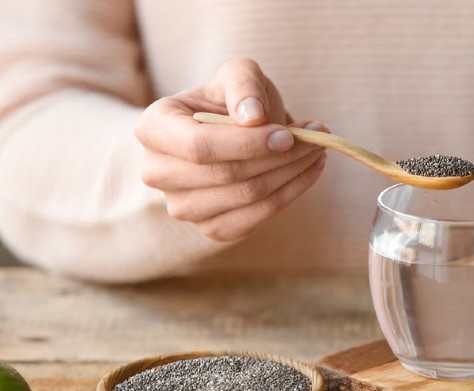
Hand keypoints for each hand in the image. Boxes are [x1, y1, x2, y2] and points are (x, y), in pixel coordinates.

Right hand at [134, 57, 326, 240]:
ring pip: (247, 197)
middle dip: (280, 157)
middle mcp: (157, 172)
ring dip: (292, 174)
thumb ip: (244, 85)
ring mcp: (182, 206)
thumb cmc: (232, 101)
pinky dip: (291, 194)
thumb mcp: (238, 75)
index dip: (247, 143)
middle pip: (227, 174)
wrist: (231, 134)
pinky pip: (257, 218)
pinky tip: (307, 172)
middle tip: (317, 140)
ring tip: (316, 151)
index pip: (199, 146)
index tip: (288, 135)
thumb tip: (254, 116)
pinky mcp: (211, 229)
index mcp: (153, 128)